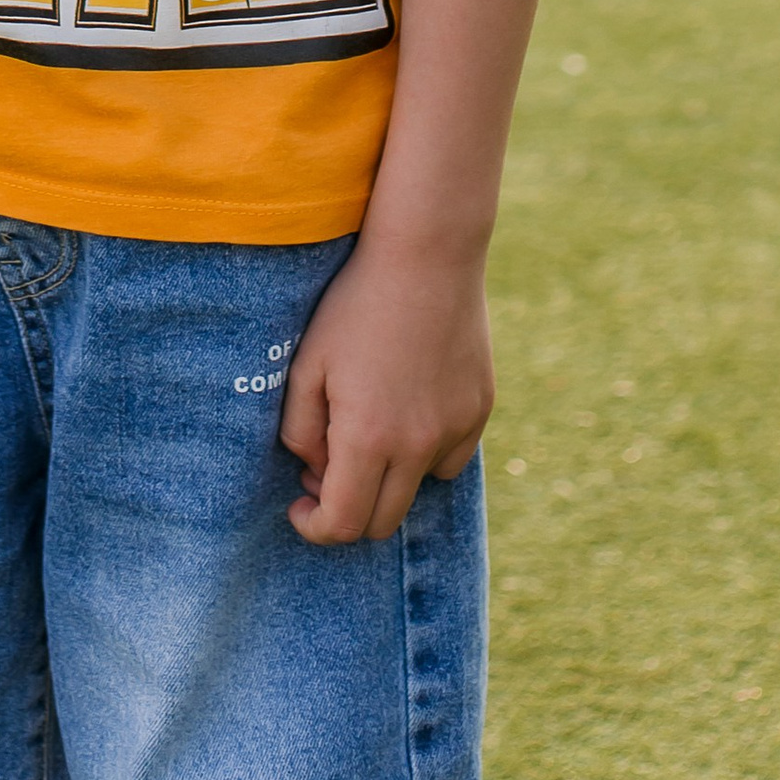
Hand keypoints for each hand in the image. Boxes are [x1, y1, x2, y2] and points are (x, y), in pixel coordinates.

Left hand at [277, 232, 493, 543]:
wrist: (427, 253)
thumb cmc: (356, 304)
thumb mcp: (308, 363)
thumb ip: (300, 431)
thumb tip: (315, 471)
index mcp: (367, 438)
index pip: (342, 524)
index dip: (314, 526)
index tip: (299, 505)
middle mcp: (416, 445)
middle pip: (381, 522)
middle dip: (348, 510)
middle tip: (327, 469)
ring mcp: (454, 430)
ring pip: (418, 490)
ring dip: (389, 479)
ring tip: (371, 429)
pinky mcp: (480, 410)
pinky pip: (450, 458)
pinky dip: (426, 453)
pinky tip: (409, 409)